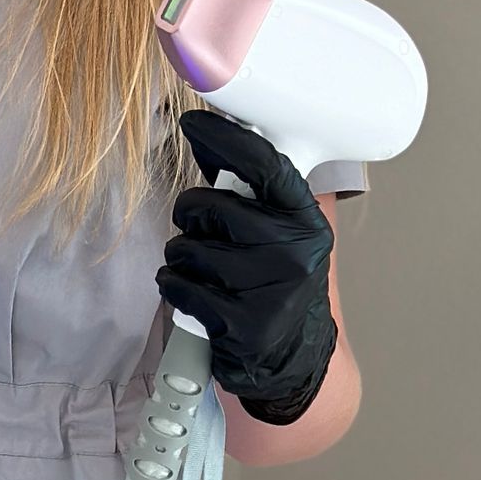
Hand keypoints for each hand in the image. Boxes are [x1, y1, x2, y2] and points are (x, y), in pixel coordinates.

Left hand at [156, 110, 336, 423]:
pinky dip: (175, 287)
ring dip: (182, 256)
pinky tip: (197, 295)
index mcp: (305, 221)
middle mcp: (295, 252)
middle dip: (192, 217)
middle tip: (205, 233)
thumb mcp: (276, 231)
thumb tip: (206, 135)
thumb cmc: (272, 281)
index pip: (266, 165)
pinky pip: (178, 285)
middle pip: (210, 206)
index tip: (195, 122)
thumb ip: (245, 187)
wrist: (291, 357)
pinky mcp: (242, 325)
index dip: (227, 138)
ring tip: (207, 271)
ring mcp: (270, 291)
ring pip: (186, 246)